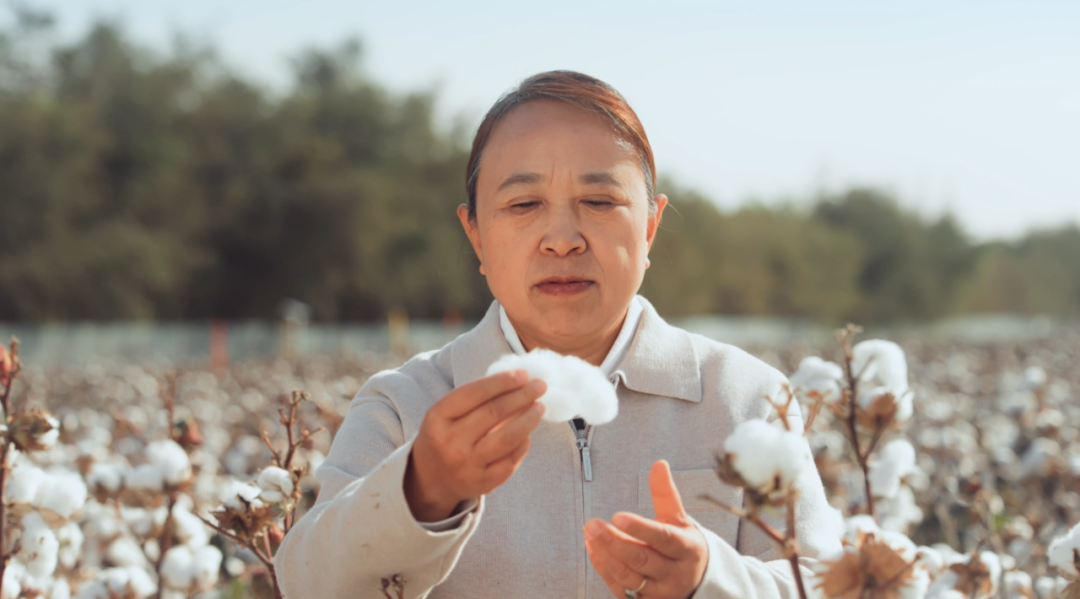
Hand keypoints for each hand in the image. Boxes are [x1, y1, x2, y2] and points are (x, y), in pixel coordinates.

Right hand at [404, 369, 545, 521]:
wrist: (431, 478)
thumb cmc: (445, 436)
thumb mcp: (447, 414)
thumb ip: (475, 399)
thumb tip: (517, 382)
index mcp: (438, 418)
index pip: (475, 393)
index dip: (502, 382)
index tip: (523, 374)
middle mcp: (450, 441)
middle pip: (493, 413)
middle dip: (521, 396)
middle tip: (540, 386)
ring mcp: (466, 464)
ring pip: (506, 438)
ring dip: (528, 419)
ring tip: (539, 407)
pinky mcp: (482, 483)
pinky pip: (510, 461)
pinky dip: (523, 445)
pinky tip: (527, 434)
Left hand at [584, 460, 708, 598]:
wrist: (698, 581)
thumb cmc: (684, 546)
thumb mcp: (680, 519)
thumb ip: (666, 494)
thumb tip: (659, 464)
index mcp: (686, 549)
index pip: (663, 539)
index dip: (641, 529)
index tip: (618, 516)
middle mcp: (674, 574)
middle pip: (642, 560)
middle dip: (614, 542)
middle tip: (592, 524)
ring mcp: (659, 592)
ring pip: (629, 577)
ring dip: (605, 556)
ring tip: (590, 535)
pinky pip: (620, 588)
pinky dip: (604, 569)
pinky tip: (593, 549)